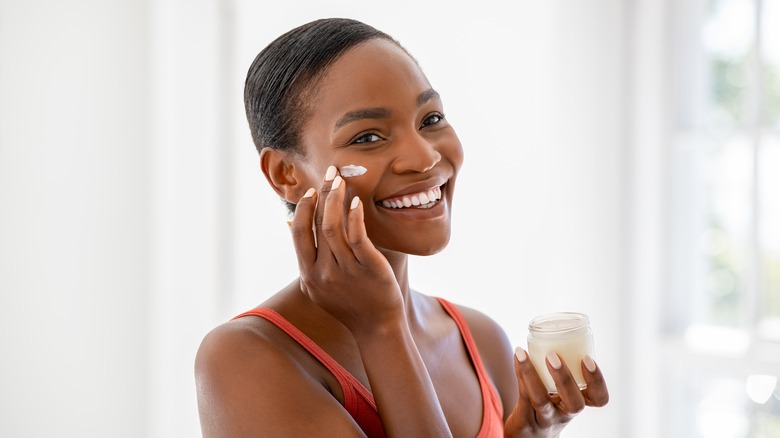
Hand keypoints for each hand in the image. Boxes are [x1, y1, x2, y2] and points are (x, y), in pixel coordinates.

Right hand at [289, 165, 404, 331]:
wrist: (376, 327)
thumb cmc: (348, 303)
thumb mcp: (317, 284)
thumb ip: (305, 255)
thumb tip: (288, 223)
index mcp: (309, 273)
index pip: (300, 233)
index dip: (303, 208)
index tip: (311, 191)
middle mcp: (323, 272)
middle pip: (317, 225)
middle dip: (322, 194)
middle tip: (330, 172)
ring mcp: (346, 270)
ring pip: (334, 228)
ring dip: (336, 199)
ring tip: (341, 180)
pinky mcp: (369, 268)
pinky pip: (358, 238)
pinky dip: (354, 217)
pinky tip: (356, 202)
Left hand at [503, 348, 608, 436]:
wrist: (527, 437)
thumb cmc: (547, 406)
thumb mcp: (560, 393)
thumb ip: (563, 369)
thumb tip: (557, 330)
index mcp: (578, 403)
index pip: (599, 398)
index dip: (597, 380)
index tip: (587, 358)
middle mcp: (565, 414)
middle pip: (575, 404)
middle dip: (565, 378)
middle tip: (552, 355)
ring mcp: (545, 420)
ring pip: (541, 401)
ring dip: (531, 374)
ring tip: (521, 353)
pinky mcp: (525, 422)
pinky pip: (522, 396)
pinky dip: (520, 373)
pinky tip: (517, 356)